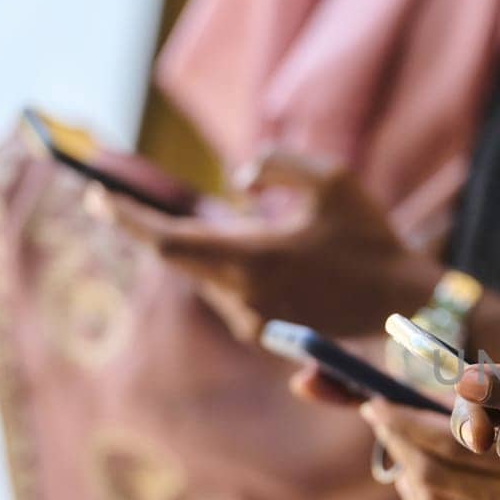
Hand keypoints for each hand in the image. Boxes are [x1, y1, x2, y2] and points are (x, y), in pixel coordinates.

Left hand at [96, 150, 437, 338]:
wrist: (404, 306)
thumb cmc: (372, 240)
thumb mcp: (333, 180)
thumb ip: (277, 165)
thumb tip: (239, 182)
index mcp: (253, 259)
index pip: (169, 240)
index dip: (128, 218)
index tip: (96, 195)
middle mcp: (243, 296)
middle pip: (177, 259)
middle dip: (152, 228)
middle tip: (117, 199)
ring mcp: (252, 320)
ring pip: (203, 276)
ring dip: (195, 247)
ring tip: (175, 218)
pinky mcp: (265, 333)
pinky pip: (226, 291)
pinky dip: (221, 265)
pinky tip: (228, 246)